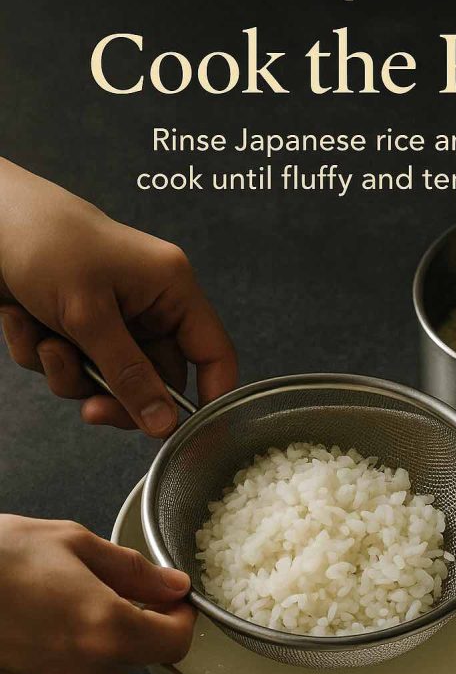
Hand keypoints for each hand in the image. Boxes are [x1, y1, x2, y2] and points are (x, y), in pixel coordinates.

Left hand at [0, 157, 236, 436]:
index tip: (184, 433)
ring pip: (106, 381)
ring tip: (44, 339)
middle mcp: (147, 307)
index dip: (209, 396)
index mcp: (171, 289)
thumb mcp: (89, 314)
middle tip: (91, 409)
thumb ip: (128, 374)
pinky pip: (70, 369)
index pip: (214, 353)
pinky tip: (23, 320)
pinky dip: (41, 353)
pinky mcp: (76, 329)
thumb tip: (163, 422)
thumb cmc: (44, 240)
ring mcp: (111, 321)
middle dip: (114, 393)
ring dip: (68, 373)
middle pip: (155, 381)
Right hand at [0, 515, 195, 673]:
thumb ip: (135, 571)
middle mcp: (88, 672)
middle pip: (143, 654)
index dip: (182, 617)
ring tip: (68, 594)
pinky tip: (47, 617)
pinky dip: (73, 650)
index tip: (174, 597)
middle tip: (113, 582)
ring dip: (104, 634)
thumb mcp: (75, 544)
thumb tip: (173, 584)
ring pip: (108, 665)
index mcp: (108, 631)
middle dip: (140, 620)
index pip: (177, 642)